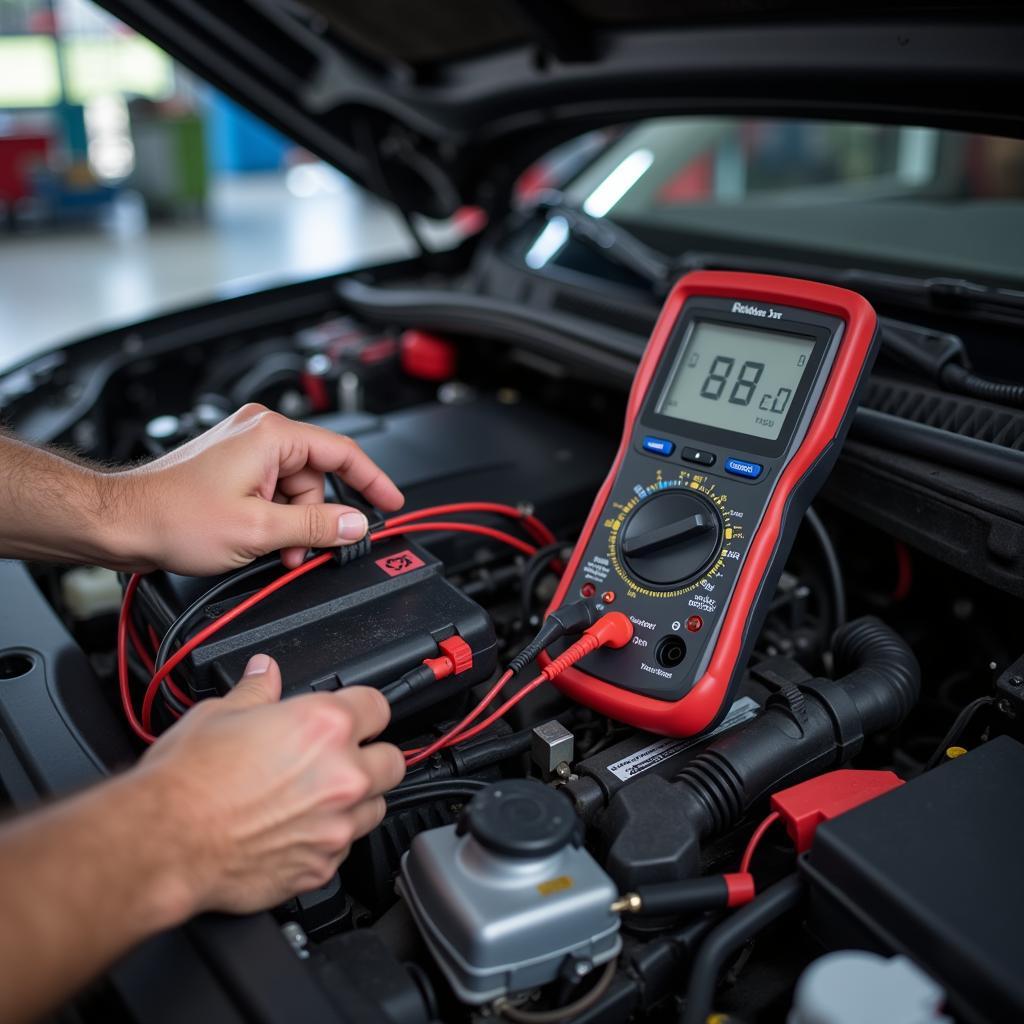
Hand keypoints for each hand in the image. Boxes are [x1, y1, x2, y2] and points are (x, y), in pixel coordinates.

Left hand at [108, 403, 403, 574]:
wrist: (121, 522)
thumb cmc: (173, 517)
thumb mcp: (259, 529)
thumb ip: (316, 526)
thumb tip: (355, 523)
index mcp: (272, 434)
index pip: (344, 452)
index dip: (374, 481)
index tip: (392, 504)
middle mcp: (259, 432)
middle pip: (318, 476)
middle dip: (317, 518)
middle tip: (307, 551)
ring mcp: (243, 447)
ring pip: (296, 488)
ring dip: (294, 524)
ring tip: (275, 551)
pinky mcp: (232, 465)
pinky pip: (272, 490)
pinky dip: (274, 518)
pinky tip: (263, 541)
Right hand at [138, 654, 404, 914]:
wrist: (163, 842)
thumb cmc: (186, 780)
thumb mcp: (220, 714)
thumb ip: (257, 691)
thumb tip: (265, 672)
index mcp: (324, 726)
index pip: (379, 707)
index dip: (363, 709)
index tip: (354, 716)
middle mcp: (341, 776)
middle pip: (392, 761)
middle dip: (372, 757)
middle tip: (341, 760)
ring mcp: (335, 826)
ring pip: (376, 808)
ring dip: (356, 802)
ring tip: (317, 799)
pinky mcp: (320, 867)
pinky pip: (344, 850)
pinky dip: (328, 841)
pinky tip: (297, 832)